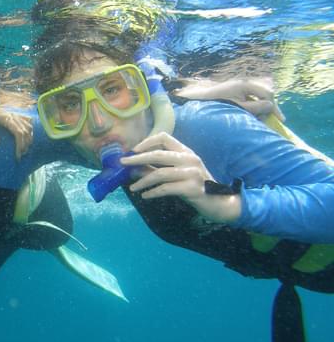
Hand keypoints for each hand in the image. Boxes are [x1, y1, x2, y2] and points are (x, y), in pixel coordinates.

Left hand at [0, 109, 32, 159]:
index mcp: (6, 119)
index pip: (19, 133)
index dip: (20, 145)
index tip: (18, 155)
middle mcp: (13, 115)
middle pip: (25, 131)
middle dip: (25, 144)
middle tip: (22, 154)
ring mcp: (15, 114)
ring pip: (28, 126)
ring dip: (29, 138)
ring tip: (25, 148)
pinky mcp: (15, 113)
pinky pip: (27, 120)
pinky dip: (30, 129)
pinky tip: (28, 136)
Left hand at [120, 132, 240, 223]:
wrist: (219, 203)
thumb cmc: (195, 187)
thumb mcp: (176, 175)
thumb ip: (156, 170)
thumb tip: (133, 169)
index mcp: (186, 151)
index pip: (164, 137)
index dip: (147, 141)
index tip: (133, 150)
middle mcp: (190, 159)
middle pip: (158, 154)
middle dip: (137, 159)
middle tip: (123, 163)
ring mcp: (192, 173)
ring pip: (160, 173)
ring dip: (143, 181)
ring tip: (133, 188)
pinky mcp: (192, 188)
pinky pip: (166, 188)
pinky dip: (153, 192)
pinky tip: (145, 195)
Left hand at [172, 78, 284, 120]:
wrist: (196, 102)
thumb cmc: (217, 105)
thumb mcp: (239, 109)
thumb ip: (255, 108)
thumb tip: (270, 106)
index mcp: (244, 85)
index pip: (267, 94)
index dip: (274, 107)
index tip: (280, 120)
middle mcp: (242, 84)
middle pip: (262, 96)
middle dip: (266, 109)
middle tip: (266, 122)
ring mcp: (237, 88)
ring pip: (255, 100)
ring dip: (257, 110)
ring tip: (255, 121)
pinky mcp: (232, 94)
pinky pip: (247, 101)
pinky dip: (250, 109)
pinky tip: (246, 118)